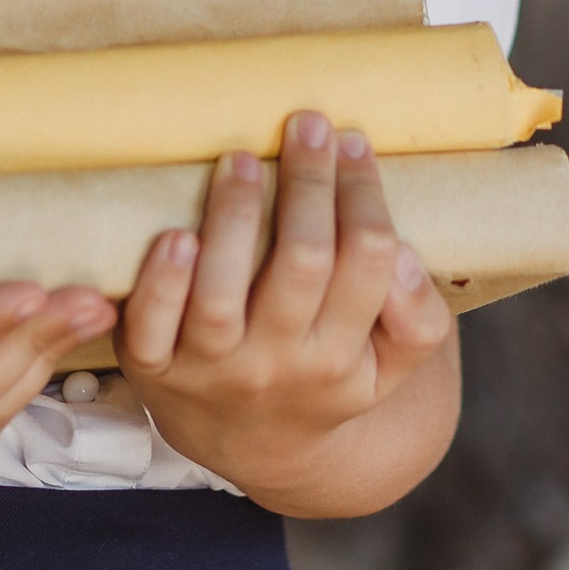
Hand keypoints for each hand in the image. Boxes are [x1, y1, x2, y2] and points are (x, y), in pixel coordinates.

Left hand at [117, 113, 452, 500]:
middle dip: (309, 185)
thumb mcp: (389, 365)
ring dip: (233, 219)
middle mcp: (279, 366)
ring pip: (222, 296)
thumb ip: (417, 317)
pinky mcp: (154, 367)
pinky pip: (151, 328)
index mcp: (344, 360)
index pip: (369, 263)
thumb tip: (407, 255)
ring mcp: (213, 370)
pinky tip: (174, 234)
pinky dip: (161, 283)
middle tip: (307, 123)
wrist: (257, 445)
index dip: (363, 195)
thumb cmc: (327, 374)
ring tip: (240, 159)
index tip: (352, 141)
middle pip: (302, 264)